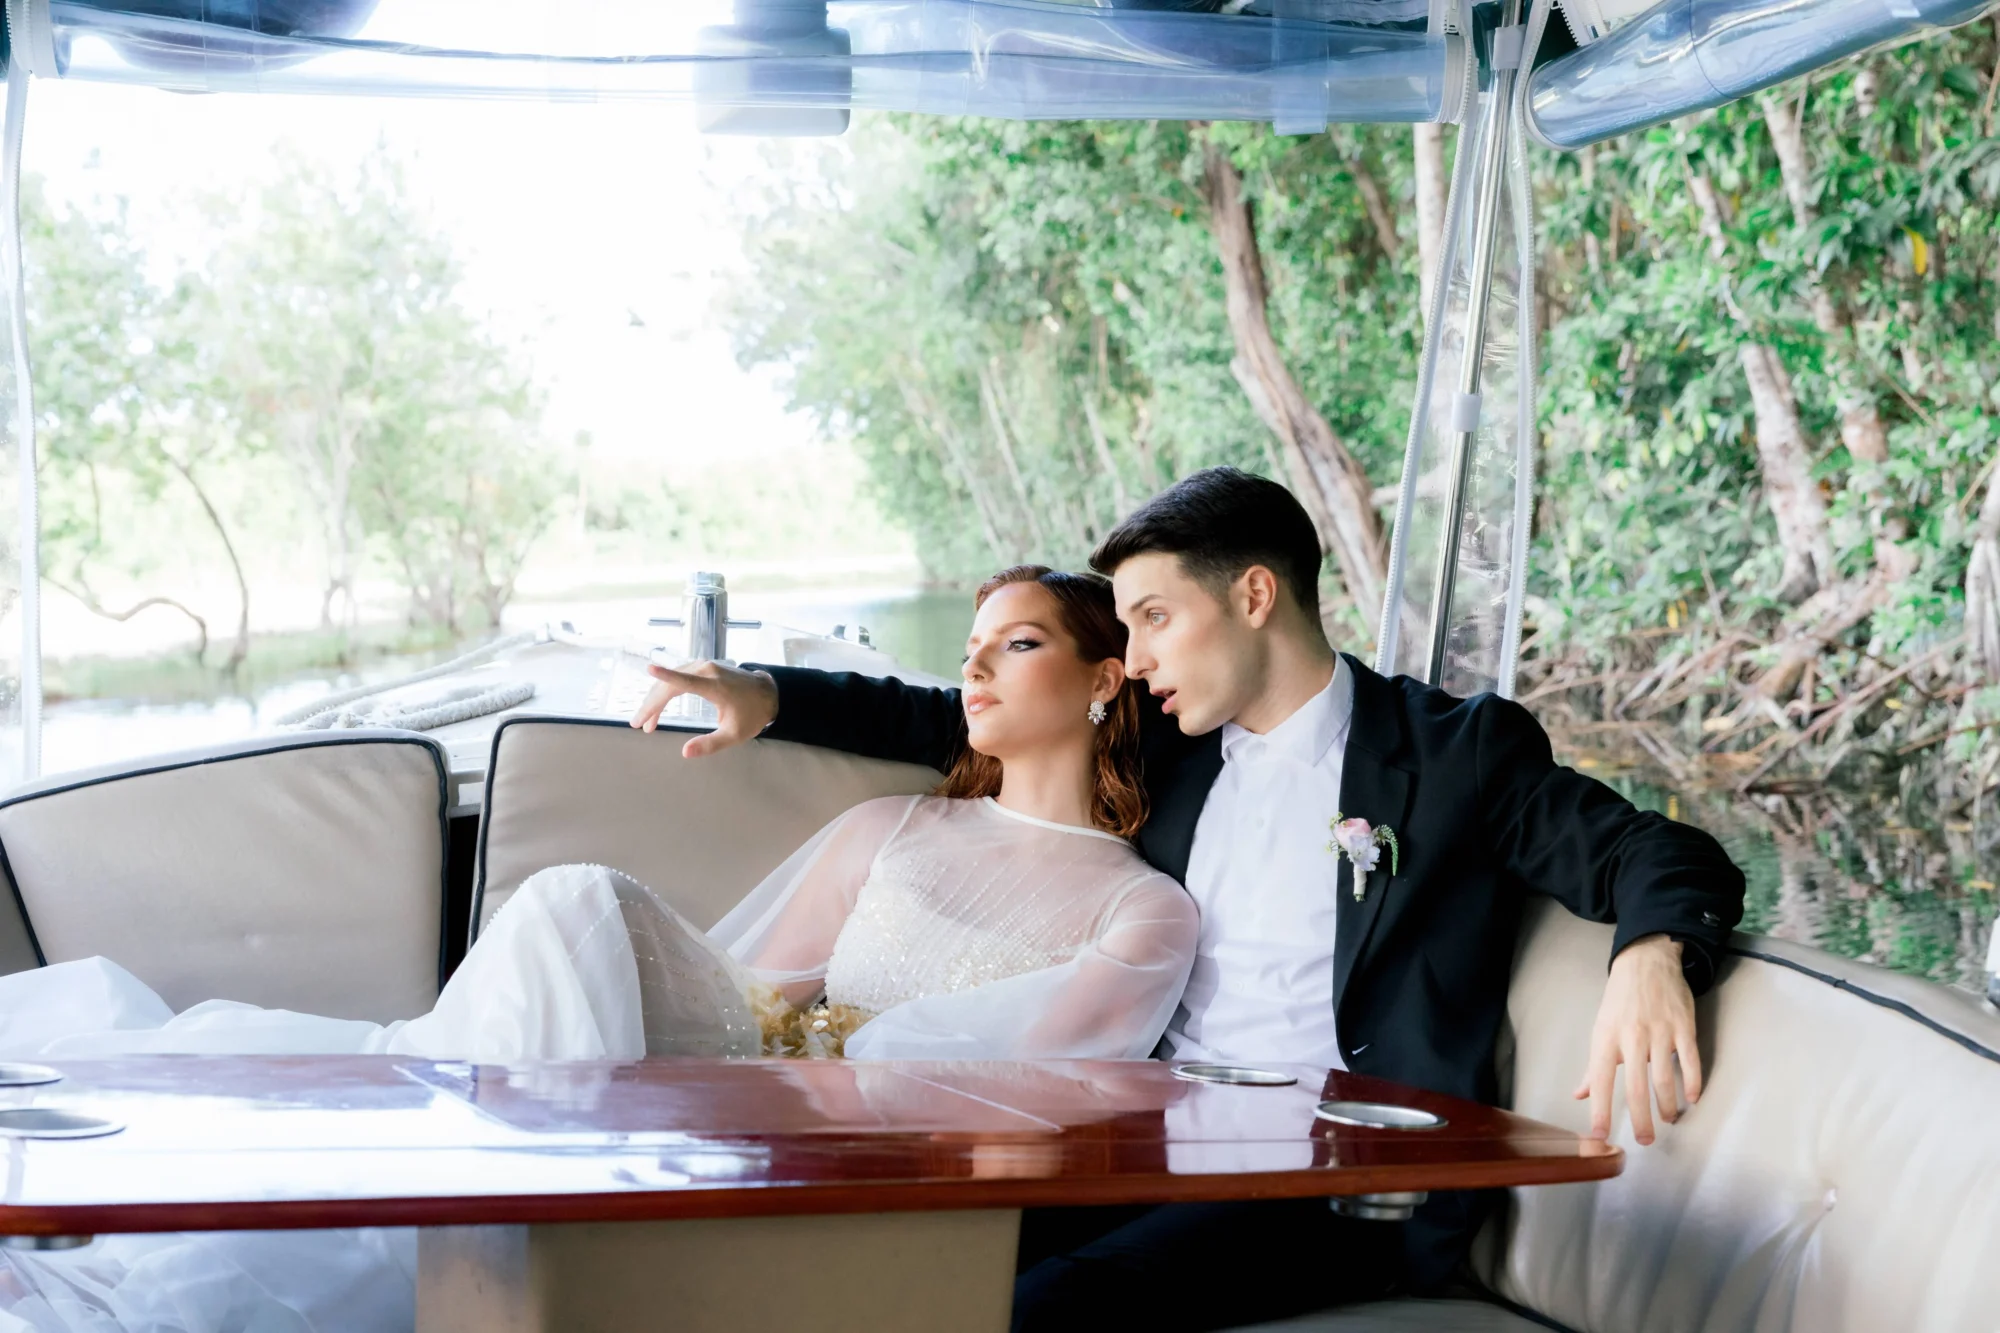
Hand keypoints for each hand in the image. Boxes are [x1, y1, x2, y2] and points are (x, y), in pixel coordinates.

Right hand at [629, 660, 778, 758]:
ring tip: (646, 723)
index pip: (685, 681)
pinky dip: (665, 692)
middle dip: (651, 705)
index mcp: (715, 686)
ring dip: (655, 700)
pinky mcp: (702, 668)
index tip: (648, 669)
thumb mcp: (735, 734)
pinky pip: (677, 678)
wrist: (768, 693)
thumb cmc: (752, 714)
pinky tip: (657, 706)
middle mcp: (707, 671)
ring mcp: (704, 666)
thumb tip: (685, 752)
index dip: (666, 676)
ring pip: (671, 681)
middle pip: (670, 685)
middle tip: (638, 724)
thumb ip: (710, 744)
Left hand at [1573, 933, 1702, 1146]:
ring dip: (1666, 1104)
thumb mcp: (1600, 1029)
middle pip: (1635, 1087)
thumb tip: (1580, 1094)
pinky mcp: (1683, 1027)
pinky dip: (1692, 1082)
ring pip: (1664, 1078)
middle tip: (1645, 1140)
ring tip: (1667, 1119)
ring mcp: (1660, 1032)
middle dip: (1641, 1119)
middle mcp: (1631, 1037)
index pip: (1600, 1080)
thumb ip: (1592, 1066)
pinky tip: (1692, 1098)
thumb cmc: (1619, 1000)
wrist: (1646, 962)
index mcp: (1606, 1039)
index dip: (1599, 1110)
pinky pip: (1690, 1061)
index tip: (1599, 1135)